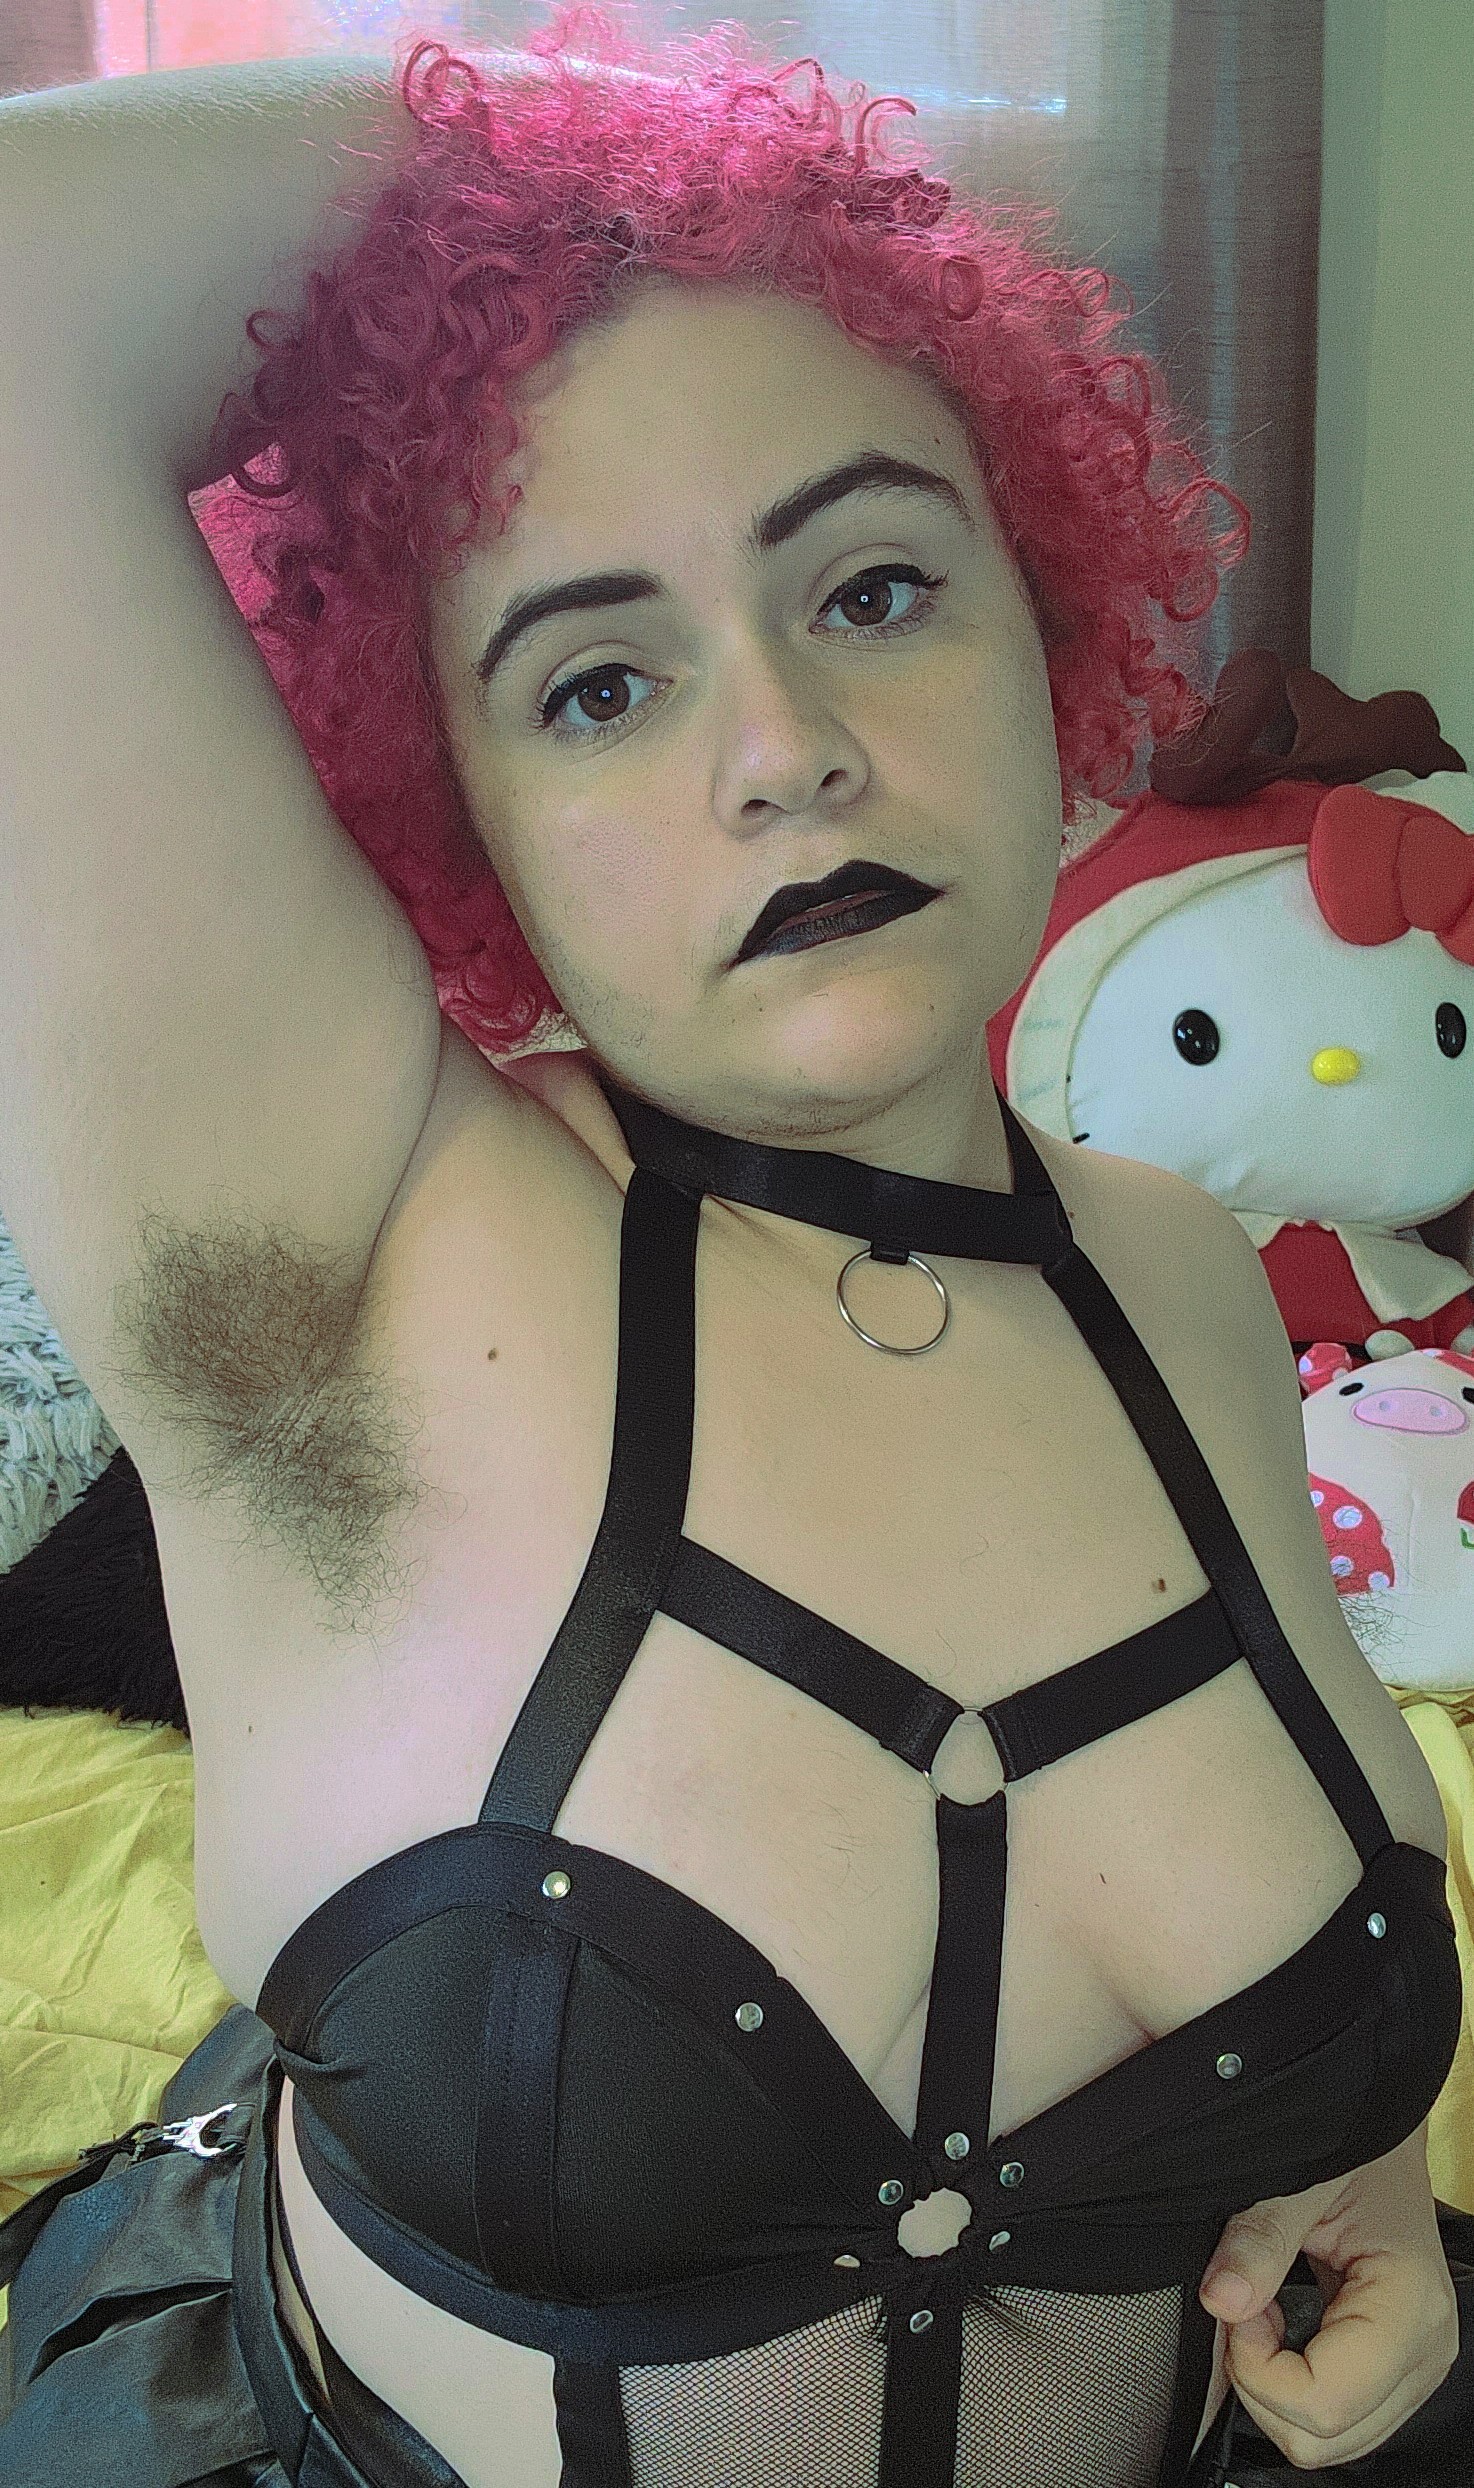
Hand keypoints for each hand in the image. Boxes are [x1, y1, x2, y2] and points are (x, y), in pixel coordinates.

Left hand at [1198, 2122, 1457, 2467]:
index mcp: (1411, 2307)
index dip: (1258, 2368)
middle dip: (1262, 2384)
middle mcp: (1425, 2351)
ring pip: (1328, 2440)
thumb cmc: (1352, 2146)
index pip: (1325, 2404)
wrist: (1380, 2136)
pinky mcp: (1394, 2369)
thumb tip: (1221, 2301)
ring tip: (1265, 2311)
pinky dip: (1292, 2387)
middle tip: (1248, 2307)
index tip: (1240, 2305)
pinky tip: (1282, 2327)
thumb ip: (1258, 2238)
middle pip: (1323, 2438)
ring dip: (1276, 2388)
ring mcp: (1414, 2365)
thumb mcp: (1299, 2177)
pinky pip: (1336, 2417)